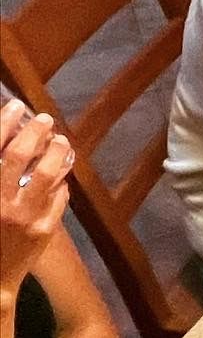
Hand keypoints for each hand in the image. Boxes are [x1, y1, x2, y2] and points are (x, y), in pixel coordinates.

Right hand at [1, 101, 72, 300]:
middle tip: (44, 119)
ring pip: (49, 175)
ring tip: (61, 142)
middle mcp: (1, 202)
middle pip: (21, 155)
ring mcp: (25, 217)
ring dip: (57, 153)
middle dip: (34, 131)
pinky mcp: (44, 231)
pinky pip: (59, 199)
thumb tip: (7, 146)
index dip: (6, 121)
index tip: (16, 106)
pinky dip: (61, 183)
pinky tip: (60, 177)